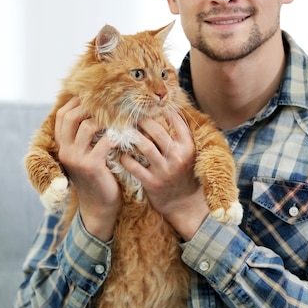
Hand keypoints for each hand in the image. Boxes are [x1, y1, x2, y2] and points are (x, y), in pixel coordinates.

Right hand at [55, 97, 121, 240]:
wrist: (100, 208)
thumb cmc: (98, 178)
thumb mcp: (87, 156)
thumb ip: (86, 137)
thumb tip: (98, 112)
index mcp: (62, 146)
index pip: (62, 115)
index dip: (76, 103)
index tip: (95, 97)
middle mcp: (65, 151)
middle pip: (70, 116)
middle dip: (89, 106)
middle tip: (110, 104)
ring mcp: (76, 158)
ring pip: (88, 126)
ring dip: (108, 119)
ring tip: (122, 118)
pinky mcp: (91, 166)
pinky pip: (105, 141)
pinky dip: (118, 135)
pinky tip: (128, 135)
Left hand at [120, 111, 208, 240]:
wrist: (185, 205)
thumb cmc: (184, 174)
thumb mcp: (188, 154)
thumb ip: (181, 134)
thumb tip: (170, 110)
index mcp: (187, 146)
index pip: (175, 120)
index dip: (160, 109)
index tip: (148, 103)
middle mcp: (177, 156)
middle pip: (156, 130)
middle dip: (141, 119)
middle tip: (128, 113)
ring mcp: (165, 170)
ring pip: (144, 146)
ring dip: (131, 136)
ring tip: (121, 129)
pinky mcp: (153, 183)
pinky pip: (134, 166)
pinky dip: (124, 158)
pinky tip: (119, 153)